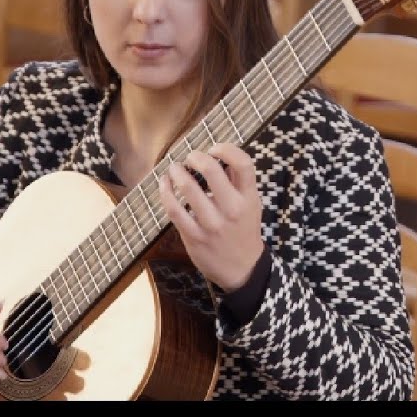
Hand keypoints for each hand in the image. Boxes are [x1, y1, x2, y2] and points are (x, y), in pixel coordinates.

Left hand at [160, 143, 264, 291]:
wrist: (242, 269)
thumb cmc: (244, 230)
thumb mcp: (251, 205)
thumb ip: (238, 181)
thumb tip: (219, 156)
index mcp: (248, 198)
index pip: (243, 164)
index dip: (226, 149)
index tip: (214, 148)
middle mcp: (232, 209)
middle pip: (212, 171)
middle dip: (196, 157)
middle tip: (190, 157)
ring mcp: (212, 224)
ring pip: (188, 188)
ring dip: (177, 172)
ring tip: (174, 168)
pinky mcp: (194, 236)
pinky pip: (174, 210)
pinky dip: (166, 192)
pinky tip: (165, 184)